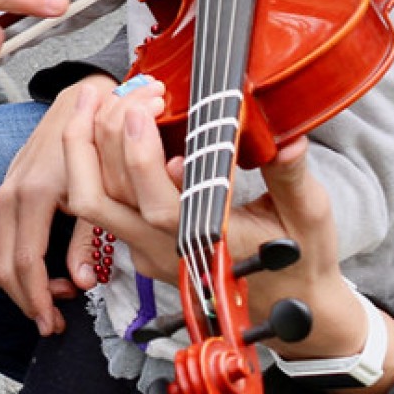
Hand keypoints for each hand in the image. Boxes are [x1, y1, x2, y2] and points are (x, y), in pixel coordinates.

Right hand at [0, 74, 115, 334]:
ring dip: (19, 286)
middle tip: (53, 322)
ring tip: (54, 298)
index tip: (51, 324)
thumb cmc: (97, 140)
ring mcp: (4, 193)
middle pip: (3, 268)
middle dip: (26, 302)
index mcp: (34, 194)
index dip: (36, 300)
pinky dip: (12, 265)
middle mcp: (10, 195)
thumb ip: (88, 237)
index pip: (25, 264)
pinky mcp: (5, 192)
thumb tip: (83, 282)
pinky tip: (42, 272)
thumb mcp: (100, 188)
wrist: (80, 101)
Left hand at [64, 84, 390, 375]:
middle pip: (103, 199)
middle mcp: (166, 252)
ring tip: (97, 95)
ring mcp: (147, 251)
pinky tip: (106, 120)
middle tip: (129, 89)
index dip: (141, 157)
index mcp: (208, 246)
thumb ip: (292, 177)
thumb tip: (290, 141)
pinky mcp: (141, 243)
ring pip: (92, 201)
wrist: (289, 304)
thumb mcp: (309, 215)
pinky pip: (103, 201)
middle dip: (103, 134)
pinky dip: (93, 158)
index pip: (158, 206)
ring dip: (85, 145)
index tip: (144, 109)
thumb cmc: (302, 258)